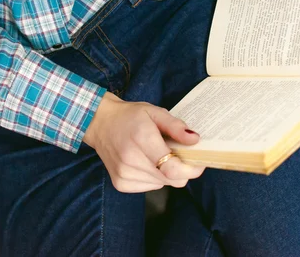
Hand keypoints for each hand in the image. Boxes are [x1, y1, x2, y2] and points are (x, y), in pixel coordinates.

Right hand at [83, 92, 204, 192]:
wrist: (100, 123)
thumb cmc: (130, 116)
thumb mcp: (155, 112)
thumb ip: (176, 126)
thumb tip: (195, 140)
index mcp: (142, 139)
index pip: (172, 168)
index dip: (191, 169)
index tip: (199, 161)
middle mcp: (131, 160)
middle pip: (171, 179)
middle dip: (182, 169)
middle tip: (179, 154)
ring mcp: (124, 175)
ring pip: (162, 184)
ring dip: (167, 173)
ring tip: (158, 154)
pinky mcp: (121, 184)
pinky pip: (150, 186)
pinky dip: (155, 177)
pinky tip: (147, 162)